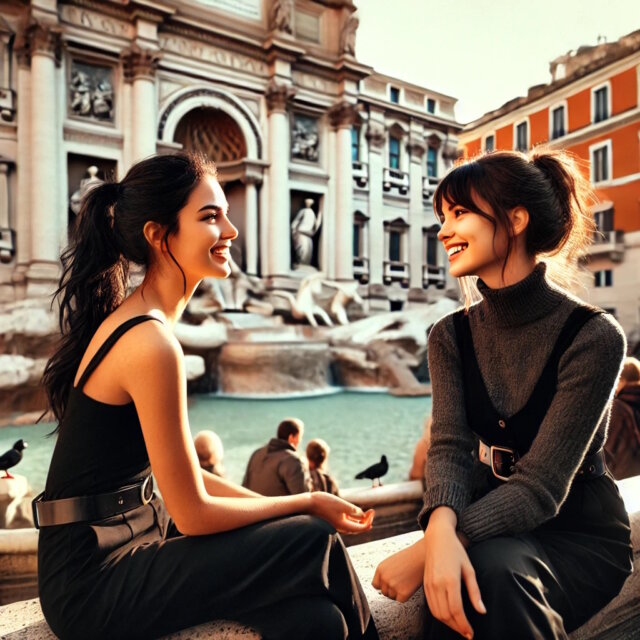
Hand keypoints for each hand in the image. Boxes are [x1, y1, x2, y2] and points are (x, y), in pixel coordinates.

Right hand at [309, 492, 373, 533]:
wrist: (308, 504)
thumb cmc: (324, 503)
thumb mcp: (342, 505)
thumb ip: (354, 511)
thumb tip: (363, 516)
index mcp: (344, 526)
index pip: (361, 528)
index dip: (369, 520)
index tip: (372, 510)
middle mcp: (341, 528)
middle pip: (357, 528)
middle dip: (366, 520)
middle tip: (372, 511)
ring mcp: (336, 524)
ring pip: (352, 525)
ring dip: (360, 520)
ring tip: (366, 513)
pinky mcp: (332, 520)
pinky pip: (346, 522)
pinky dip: (353, 518)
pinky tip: (354, 513)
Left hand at [372, 537, 424, 601]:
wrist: (422, 556)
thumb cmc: (410, 557)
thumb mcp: (392, 562)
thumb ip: (385, 573)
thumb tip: (384, 584)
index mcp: (380, 569)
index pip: (376, 585)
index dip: (383, 585)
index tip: (389, 584)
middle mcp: (384, 578)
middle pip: (384, 592)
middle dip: (391, 589)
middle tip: (401, 582)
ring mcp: (393, 587)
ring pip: (392, 596)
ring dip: (398, 592)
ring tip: (406, 582)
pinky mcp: (402, 594)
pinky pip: (400, 600)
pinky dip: (405, 595)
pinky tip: (410, 586)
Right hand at [423, 508, 485, 639]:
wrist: (438, 537)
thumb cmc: (456, 551)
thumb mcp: (469, 569)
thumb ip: (475, 592)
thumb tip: (482, 611)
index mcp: (450, 580)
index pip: (456, 610)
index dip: (464, 625)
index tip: (471, 633)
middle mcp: (437, 584)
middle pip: (445, 615)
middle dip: (457, 627)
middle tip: (467, 632)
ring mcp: (429, 584)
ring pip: (437, 613)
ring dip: (448, 623)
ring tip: (459, 626)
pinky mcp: (425, 584)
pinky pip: (431, 606)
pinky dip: (439, 615)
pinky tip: (448, 616)